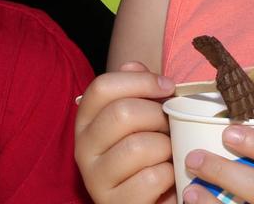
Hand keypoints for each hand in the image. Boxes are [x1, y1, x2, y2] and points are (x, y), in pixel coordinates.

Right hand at [75, 62, 178, 203]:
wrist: (148, 200)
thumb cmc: (147, 153)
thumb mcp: (141, 117)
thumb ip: (137, 89)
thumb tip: (133, 64)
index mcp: (86, 120)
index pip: (102, 87)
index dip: (140, 81)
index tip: (167, 87)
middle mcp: (83, 147)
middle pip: (122, 113)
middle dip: (158, 116)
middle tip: (170, 126)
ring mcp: (95, 178)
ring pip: (139, 146)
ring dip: (166, 148)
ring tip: (170, 153)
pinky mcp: (113, 203)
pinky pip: (151, 178)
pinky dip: (169, 175)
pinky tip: (168, 177)